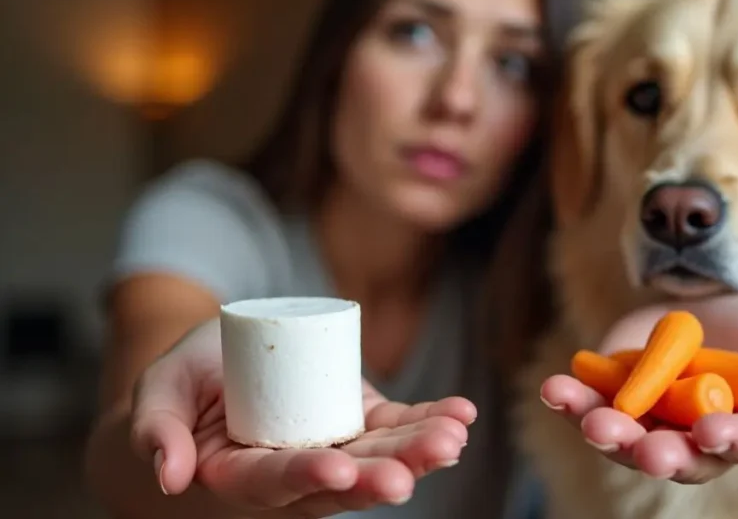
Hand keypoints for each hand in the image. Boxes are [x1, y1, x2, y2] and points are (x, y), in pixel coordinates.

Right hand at [129, 319, 475, 517]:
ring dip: (417, 452)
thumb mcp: (159, 393)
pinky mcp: (358, 423)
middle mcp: (294, 472)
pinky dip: (428, 421)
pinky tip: (462, 415)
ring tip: (452, 437)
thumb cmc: (184, 383)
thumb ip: (158, 430)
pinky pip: (396, 429)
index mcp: (241, 474)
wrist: (219, 369)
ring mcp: (332, 448)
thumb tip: (170, 474)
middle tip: (410, 473)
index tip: (337, 470)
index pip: (274, 484)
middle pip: (340, 482)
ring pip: (378, 459)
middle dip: (378, 476)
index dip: (304, 477)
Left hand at [539, 294, 737, 483]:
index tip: (711, 429)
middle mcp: (701, 442)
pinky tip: (556, 388)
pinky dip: (572, 402)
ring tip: (589, 418)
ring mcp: (654, 425)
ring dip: (607, 433)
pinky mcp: (617, 403)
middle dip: (662, 455)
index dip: (732, 440)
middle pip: (683, 459)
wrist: (706, 307)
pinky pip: (593, 409)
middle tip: (646, 450)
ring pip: (630, 442)